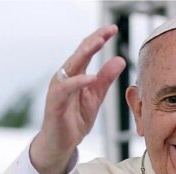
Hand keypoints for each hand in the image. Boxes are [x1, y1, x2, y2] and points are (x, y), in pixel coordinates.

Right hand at [30, 25, 125, 173]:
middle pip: (79, 53)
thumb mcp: (96, 96)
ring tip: (99, 43)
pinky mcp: (55, 102)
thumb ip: (106, 78)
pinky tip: (91, 77)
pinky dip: (78, 82)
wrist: (62, 142)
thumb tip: (120, 59)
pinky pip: (66, 89)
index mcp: (76, 74)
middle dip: (94, 40)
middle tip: (108, 30)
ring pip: (71, 66)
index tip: (113, 29)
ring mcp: (59, 88)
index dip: (99, 38)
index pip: (87, 51)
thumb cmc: (76, 117)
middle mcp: (66, 77)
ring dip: (85, 53)